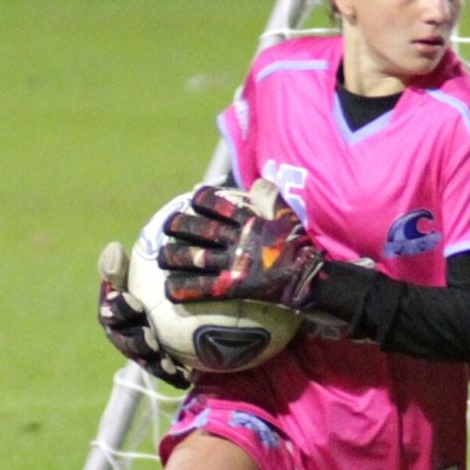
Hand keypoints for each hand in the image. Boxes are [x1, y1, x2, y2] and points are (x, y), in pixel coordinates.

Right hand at [96, 242, 190, 387]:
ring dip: (155, 364)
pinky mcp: (159, 361)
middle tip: (149, 340)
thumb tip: (114, 248)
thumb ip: (123, 262)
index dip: (119, 308)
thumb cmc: (149, 277)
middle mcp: (123, 333)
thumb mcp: (136, 267)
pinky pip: (165, 369)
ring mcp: (141, 350)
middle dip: (135, 342)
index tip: (134, 302)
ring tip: (169, 366)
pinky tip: (187, 378)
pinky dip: (173, 375)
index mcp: (114, 310)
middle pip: (126, 341)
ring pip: (145, 359)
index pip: (111, 311)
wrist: (173, 295)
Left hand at [158, 178, 325, 308]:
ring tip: (162, 258)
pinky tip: (168, 289)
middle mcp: (236, 240)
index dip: (201, 199)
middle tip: (167, 226)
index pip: (217, 203)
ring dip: (173, 257)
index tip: (194, 198)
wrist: (308, 278)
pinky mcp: (233, 287)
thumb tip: (258, 181)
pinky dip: (183, 288)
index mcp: (248, 221)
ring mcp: (233, 264)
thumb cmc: (299, 246)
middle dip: (178, 226)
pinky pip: (202, 287)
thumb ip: (272, 197)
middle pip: (198, 230)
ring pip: (194, 258)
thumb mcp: (288, 215)